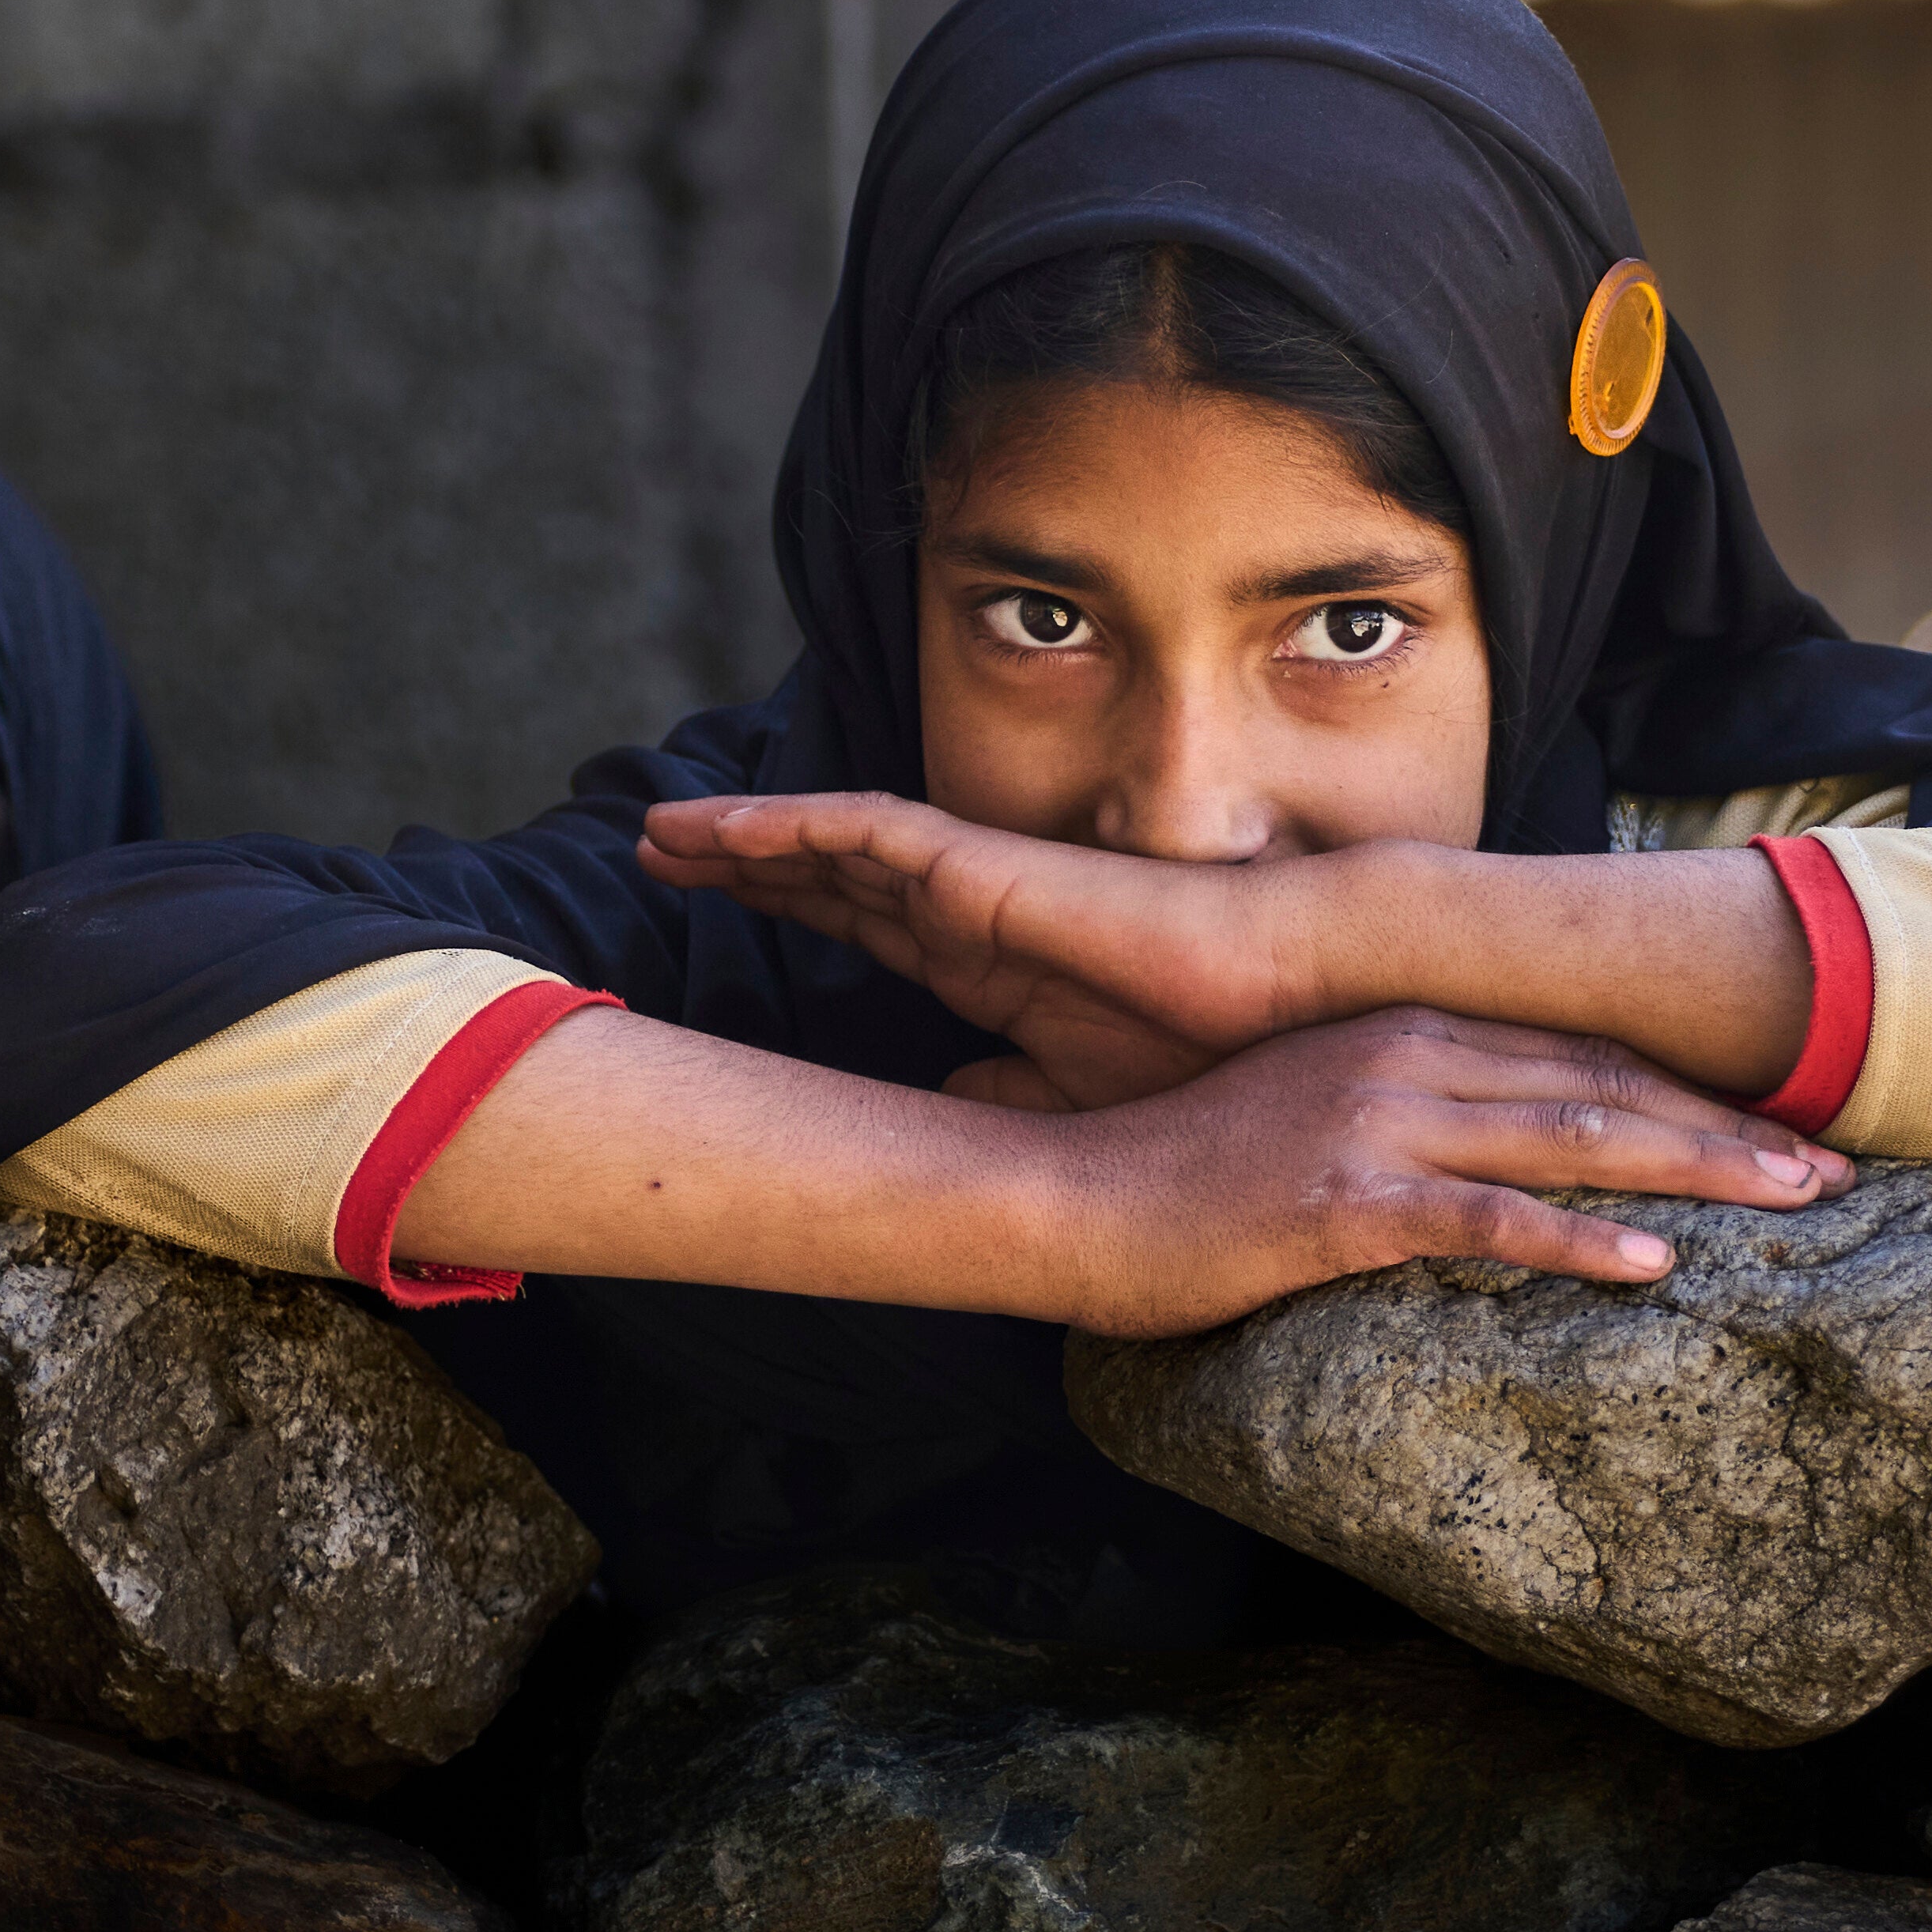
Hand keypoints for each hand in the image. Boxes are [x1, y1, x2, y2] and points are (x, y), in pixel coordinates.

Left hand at [641, 790, 1334, 1109]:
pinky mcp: (984, 865)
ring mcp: (970, 880)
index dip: (787, 908)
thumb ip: (999, 1093)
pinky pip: (867, 830)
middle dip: (740, 862)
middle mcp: (964, 911)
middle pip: (826, 875)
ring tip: (658, 834)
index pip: (861, 924)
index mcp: (980, 960)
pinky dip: (792, 825)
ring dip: (739, 836)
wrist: (1278, 1000)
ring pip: (828, 843)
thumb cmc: (1198, 1054)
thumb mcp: (1072, 1097)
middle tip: (653, 856)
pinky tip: (726, 830)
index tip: (712, 905)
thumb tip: (943, 1107)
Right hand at [1031, 1007, 1851, 1339]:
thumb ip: (1393, 1114)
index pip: (1574, 1048)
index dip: (1688, 1082)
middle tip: (1838, 1165)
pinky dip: (1580, 1240)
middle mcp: (1405, 1058)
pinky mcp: (1348, 1199)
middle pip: (1604, 1081)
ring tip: (1796, 1198)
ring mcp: (1379, 1123)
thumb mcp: (1302, 1113)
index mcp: (1401, 1032)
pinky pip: (1489, 1220)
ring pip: (1574, 1134)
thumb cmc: (1177, 1170)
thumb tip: (1471, 1152)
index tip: (1779, 1114)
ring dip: (1698, 1165)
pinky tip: (1657, 1264)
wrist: (1066, 1194)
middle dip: (1731, 1123)